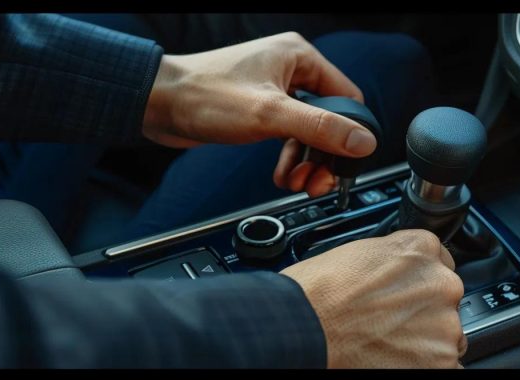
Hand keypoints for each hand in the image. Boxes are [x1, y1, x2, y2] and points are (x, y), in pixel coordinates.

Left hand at [143, 32, 376, 197]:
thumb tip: (363, 141)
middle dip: (323, 155)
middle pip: (328, 119)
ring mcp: (273, 90)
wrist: (156, 104)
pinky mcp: (258, 109)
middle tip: (317, 182)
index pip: (347, 98)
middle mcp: (289, 69)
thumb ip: (321, 128)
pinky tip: (282, 175)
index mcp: (299, 56)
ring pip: (307, 132)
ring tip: (296, 183)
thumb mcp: (271, 115)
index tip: (341, 164)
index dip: (348, 134)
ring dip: (305, 162)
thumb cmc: (204, 96)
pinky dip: (288, 159)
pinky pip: (287, 137)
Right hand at [280, 229, 466, 367]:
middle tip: (388, 321)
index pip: (438, 264)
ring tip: (385, 343)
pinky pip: (448, 366)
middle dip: (422, 311)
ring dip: (424, 340)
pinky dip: (426, 365)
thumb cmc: (317, 292)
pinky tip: (396, 360)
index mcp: (421, 249)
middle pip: (444, 300)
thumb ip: (392, 260)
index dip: (416, 282)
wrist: (305, 326)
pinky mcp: (441, 360)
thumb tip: (396, 275)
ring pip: (446, 335)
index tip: (403, 294)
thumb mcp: (359, 252)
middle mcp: (441, 283)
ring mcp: (444, 324)